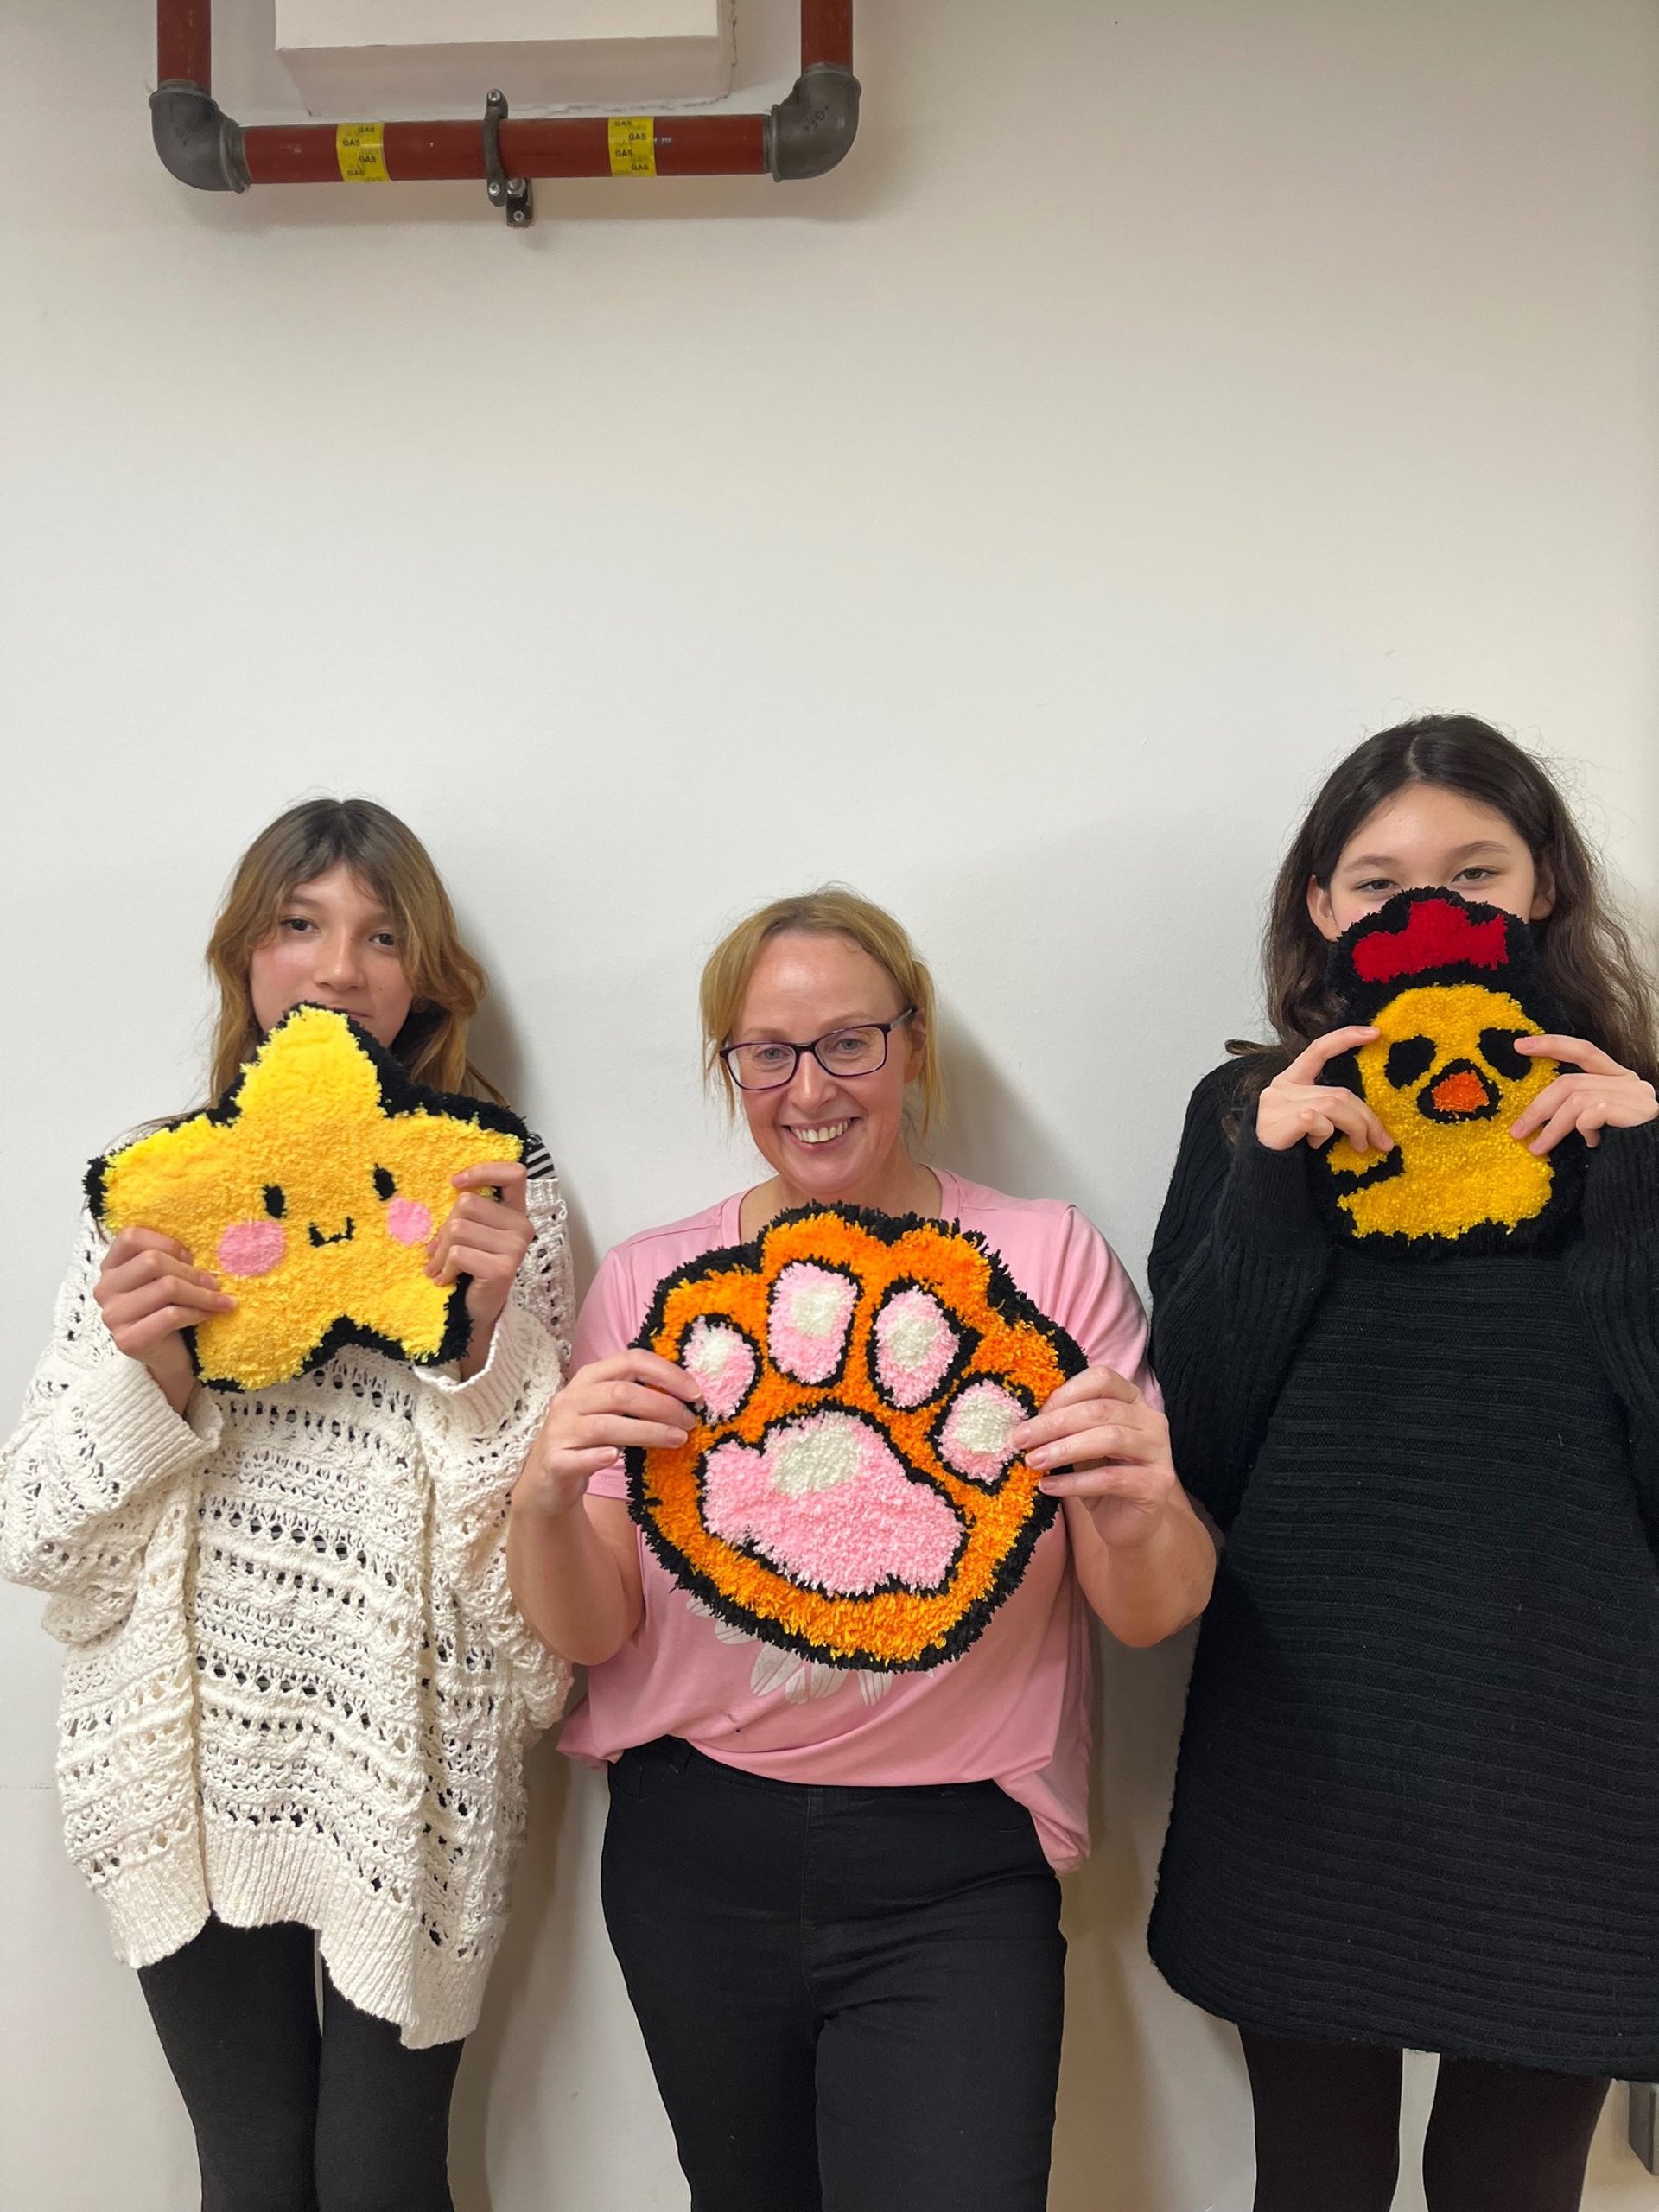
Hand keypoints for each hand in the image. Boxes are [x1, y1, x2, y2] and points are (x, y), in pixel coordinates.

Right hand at [93, 1228, 232, 1413]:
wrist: (167, 1356)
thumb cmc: (167, 1310)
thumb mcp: (164, 1279)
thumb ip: (170, 1259)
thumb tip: (204, 1244)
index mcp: (110, 1267)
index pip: (130, 1236)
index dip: (166, 1242)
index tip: (190, 1257)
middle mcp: (104, 1289)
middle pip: (152, 1262)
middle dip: (191, 1271)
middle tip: (215, 1282)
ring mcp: (113, 1316)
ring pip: (166, 1288)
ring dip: (202, 1294)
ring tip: (220, 1300)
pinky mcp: (127, 1340)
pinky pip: (171, 1315)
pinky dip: (197, 1312)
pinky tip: (209, 1314)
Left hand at [426, 1162, 533, 1369]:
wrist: (477, 1314)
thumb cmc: (470, 1270)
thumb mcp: (469, 1234)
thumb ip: (466, 1212)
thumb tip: (448, 1191)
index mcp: (515, 1213)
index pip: (514, 1174)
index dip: (483, 1171)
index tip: (456, 1184)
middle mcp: (523, 1227)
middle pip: (467, 1203)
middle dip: (444, 1229)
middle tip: (438, 1252)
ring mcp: (516, 1247)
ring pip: (458, 1228)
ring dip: (440, 1252)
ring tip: (441, 1268)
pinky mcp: (504, 1267)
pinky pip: (459, 1254)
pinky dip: (444, 1268)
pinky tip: (445, 1279)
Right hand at [514, 1351, 702, 1518]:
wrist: (546, 1480)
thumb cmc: (587, 1439)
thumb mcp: (607, 1409)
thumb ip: (636, 1396)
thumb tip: (687, 1395)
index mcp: (588, 1378)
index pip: (630, 1361)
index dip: (666, 1373)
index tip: (696, 1393)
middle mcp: (570, 1399)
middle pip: (621, 1393)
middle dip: (662, 1405)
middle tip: (690, 1422)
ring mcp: (559, 1431)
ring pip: (606, 1426)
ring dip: (647, 1432)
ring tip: (677, 1440)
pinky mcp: (554, 1462)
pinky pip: (578, 1458)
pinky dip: (598, 1457)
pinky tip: (616, 1458)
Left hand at [1011, 1367, 1183, 1549]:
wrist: (1126, 1524)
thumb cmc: (1098, 1477)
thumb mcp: (1079, 1446)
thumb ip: (1065, 1428)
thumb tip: (1025, 1419)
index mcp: (1132, 1400)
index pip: (1102, 1379)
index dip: (1066, 1393)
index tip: (1034, 1413)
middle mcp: (1152, 1420)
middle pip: (1101, 1410)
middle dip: (1054, 1423)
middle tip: (1020, 1439)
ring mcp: (1159, 1452)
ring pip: (1110, 1439)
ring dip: (1064, 1449)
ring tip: (1033, 1461)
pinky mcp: (1157, 1484)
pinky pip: (1111, 1478)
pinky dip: (1074, 1482)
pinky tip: (1048, 1487)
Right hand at [1256, 1026, 1393, 1155]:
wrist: (1260, 1169)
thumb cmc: (1288, 1143)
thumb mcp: (1310, 1118)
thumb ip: (1330, 1107)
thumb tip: (1371, 1121)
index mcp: (1290, 1079)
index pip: (1319, 1049)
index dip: (1346, 1037)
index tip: (1376, 1032)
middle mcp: (1282, 1087)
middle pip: (1339, 1093)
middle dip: (1367, 1117)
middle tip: (1383, 1140)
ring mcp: (1279, 1103)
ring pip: (1335, 1105)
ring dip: (1355, 1127)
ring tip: (1359, 1145)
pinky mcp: (1280, 1121)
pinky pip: (1319, 1122)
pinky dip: (1325, 1134)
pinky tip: (1315, 1145)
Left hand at [1510, 1036, 1658, 1153]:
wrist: (1649, 1168)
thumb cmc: (1620, 1151)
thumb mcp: (1595, 1123)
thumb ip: (1576, 1108)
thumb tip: (1533, 1114)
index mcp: (1618, 1078)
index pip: (1583, 1051)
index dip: (1552, 1045)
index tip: (1520, 1045)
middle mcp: (1629, 1081)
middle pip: (1569, 1083)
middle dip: (1537, 1108)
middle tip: (1517, 1131)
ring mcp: (1635, 1094)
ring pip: (1575, 1100)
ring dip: (1551, 1128)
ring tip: (1538, 1149)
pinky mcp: (1637, 1109)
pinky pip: (1592, 1114)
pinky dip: (1583, 1130)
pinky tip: (1592, 1145)